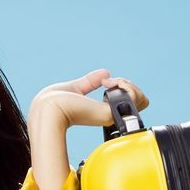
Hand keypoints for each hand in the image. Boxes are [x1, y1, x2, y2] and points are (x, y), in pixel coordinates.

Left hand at [29, 68, 149, 128]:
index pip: (126, 102)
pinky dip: (126, 85)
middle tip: (108, 81)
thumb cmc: (54, 101)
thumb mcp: (77, 87)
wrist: (49, 108)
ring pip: (140, 98)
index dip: (123, 88)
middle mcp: (108, 116)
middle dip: (127, 84)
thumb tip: (105, 73)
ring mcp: (111, 116)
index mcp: (101, 112)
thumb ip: (91, 82)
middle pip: (138, 100)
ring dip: (127, 83)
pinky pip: (134, 97)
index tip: (107, 81)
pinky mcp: (110, 115)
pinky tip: (110, 82)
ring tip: (109, 82)